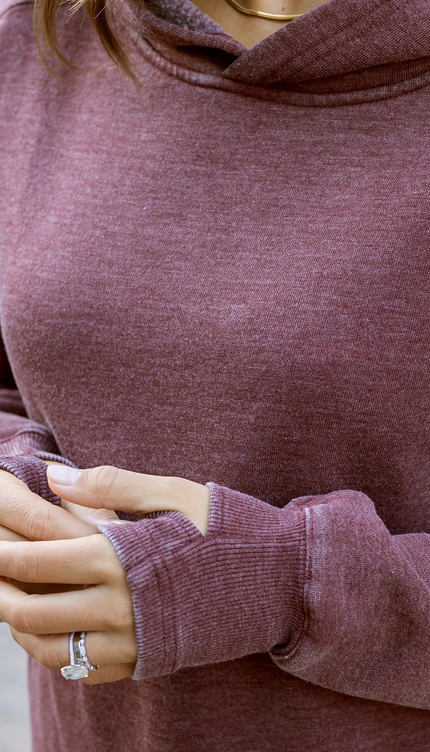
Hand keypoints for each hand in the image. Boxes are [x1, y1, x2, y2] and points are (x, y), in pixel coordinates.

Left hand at [0, 466, 209, 683]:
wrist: (283, 582)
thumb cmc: (230, 529)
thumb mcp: (176, 494)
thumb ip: (113, 485)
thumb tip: (58, 476)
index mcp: (124, 559)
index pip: (41, 560)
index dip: (4, 553)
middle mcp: (122, 607)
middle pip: (35, 611)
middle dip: (0, 594)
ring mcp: (134, 642)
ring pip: (53, 650)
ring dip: (21, 629)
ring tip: (10, 604)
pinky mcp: (147, 662)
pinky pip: (84, 670)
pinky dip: (55, 654)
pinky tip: (52, 632)